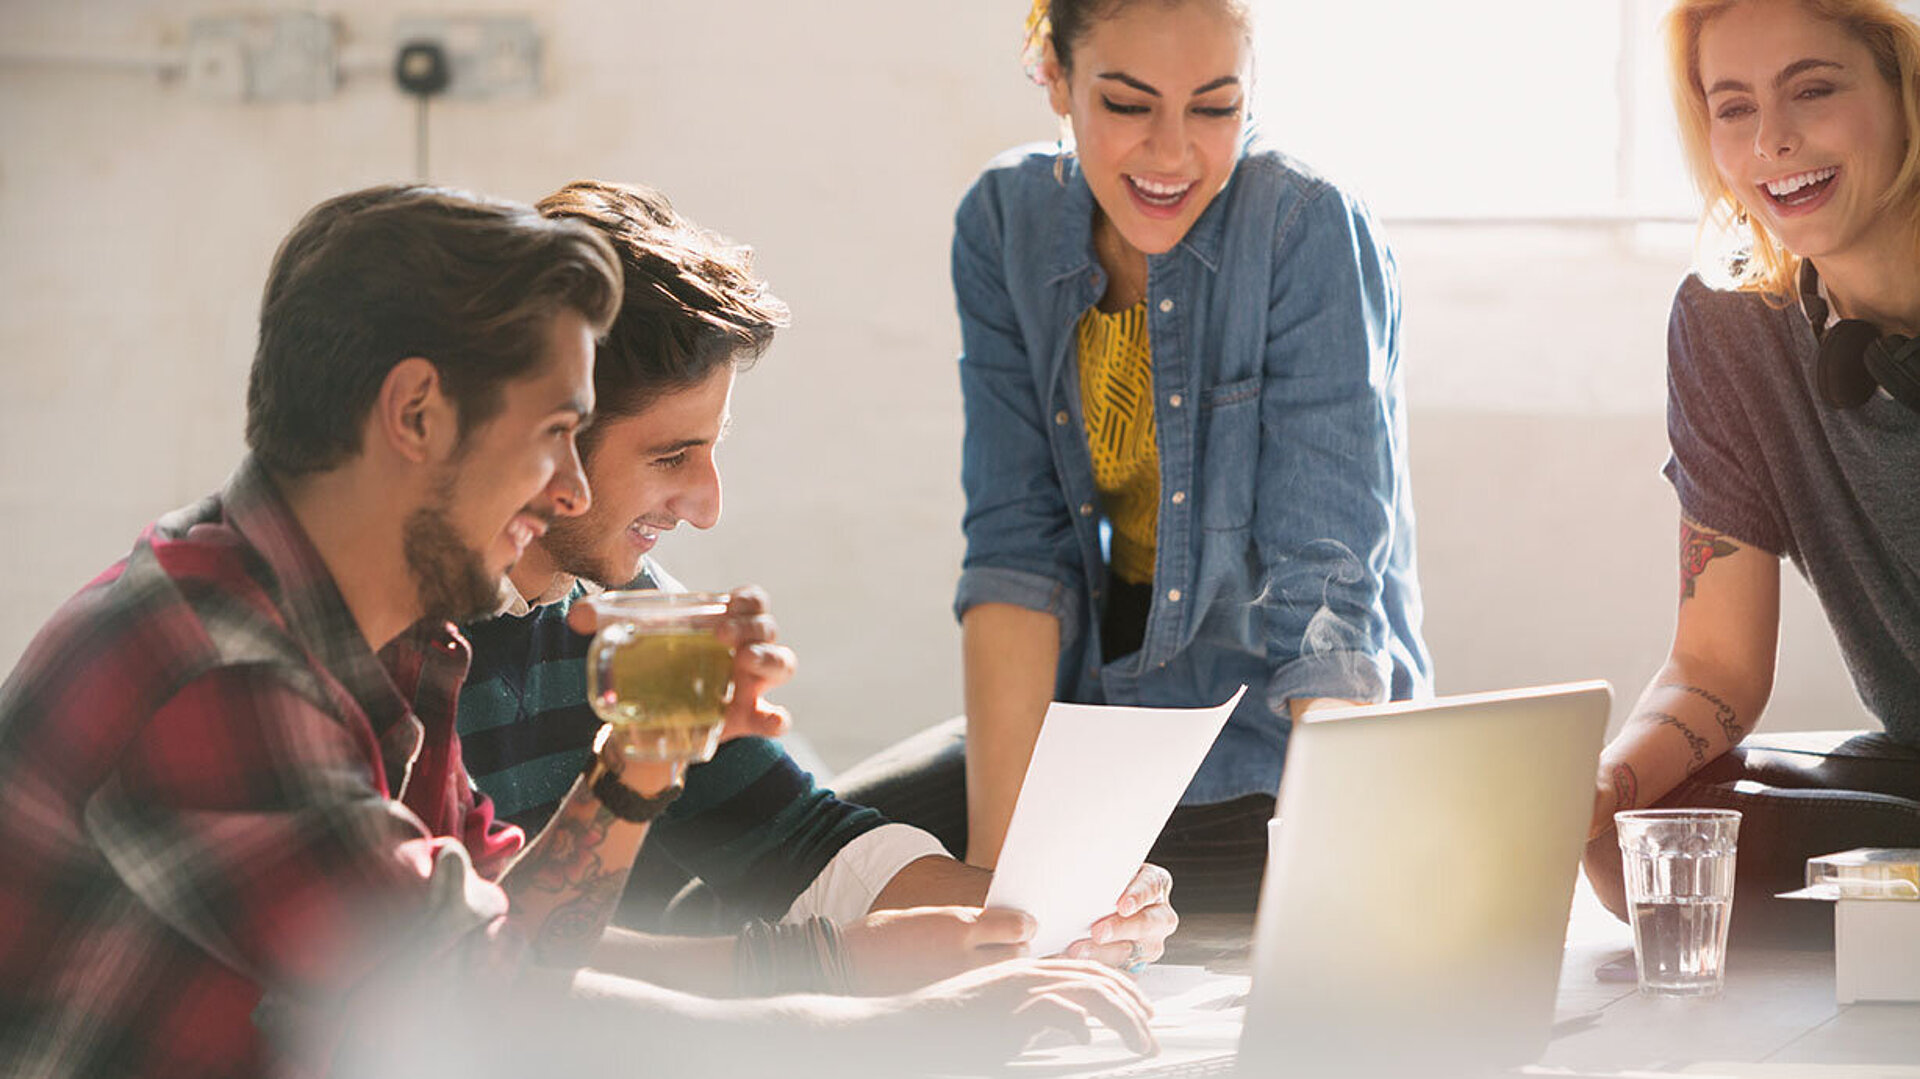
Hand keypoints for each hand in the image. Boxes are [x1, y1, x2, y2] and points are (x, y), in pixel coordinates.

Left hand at [566, 585, 796, 744]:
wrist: (649, 719)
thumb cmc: (653, 666)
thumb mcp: (631, 641)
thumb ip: (603, 623)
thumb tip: (576, 616)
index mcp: (725, 624)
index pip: (753, 602)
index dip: (750, 599)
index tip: (730, 604)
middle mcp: (746, 650)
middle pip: (768, 629)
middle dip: (753, 628)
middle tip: (723, 636)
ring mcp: (751, 684)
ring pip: (783, 664)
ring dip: (770, 659)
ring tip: (744, 662)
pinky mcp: (747, 717)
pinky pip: (776, 717)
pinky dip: (776, 718)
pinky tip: (767, 717)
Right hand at [842, 906, 1033, 994]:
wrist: (848, 963)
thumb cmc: (886, 936)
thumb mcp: (932, 915)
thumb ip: (972, 922)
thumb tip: (1008, 927)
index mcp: (958, 925)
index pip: (1016, 926)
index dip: (1024, 926)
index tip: (1025, 925)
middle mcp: (962, 957)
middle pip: (1018, 956)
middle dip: (1020, 951)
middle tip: (1013, 948)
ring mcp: (957, 986)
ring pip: (1005, 982)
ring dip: (1009, 975)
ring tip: (997, 972)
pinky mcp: (948, 1007)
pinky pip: (986, 1003)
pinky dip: (991, 998)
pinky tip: (984, 994)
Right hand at [876, 958, 1156, 1065]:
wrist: (911, 1025)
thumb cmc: (953, 1027)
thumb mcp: (1003, 1016)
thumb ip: (1036, 1015)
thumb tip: (1071, 1027)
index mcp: (1028, 972)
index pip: (1087, 971)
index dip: (1121, 988)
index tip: (1142, 1010)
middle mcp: (1028, 973)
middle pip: (1097, 979)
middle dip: (1133, 1005)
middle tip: (1151, 1032)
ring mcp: (1020, 989)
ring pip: (1090, 993)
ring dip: (1122, 1019)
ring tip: (1139, 1043)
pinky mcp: (1009, 1008)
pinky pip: (1056, 1010)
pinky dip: (1076, 1024)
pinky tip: (1086, 1041)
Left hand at [1063, 863, 1176, 971]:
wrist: (1096, 910)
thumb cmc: (1101, 885)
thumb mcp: (1107, 874)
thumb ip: (1101, 875)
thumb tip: (1076, 875)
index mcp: (1155, 883)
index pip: (1152, 886)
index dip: (1138, 896)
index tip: (1123, 906)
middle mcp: (1160, 915)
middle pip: (1149, 923)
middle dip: (1122, 929)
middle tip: (1098, 932)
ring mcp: (1151, 943)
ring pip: (1135, 951)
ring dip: (1105, 953)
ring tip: (1078, 951)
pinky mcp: (1137, 965)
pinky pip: (1123, 971)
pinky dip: (1101, 968)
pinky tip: (1079, 962)